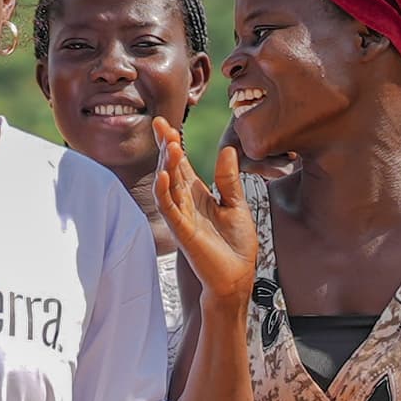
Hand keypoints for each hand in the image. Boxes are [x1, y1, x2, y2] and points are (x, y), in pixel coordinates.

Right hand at [151, 113, 256, 303]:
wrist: (238, 276)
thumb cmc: (236, 245)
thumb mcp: (236, 204)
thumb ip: (229, 179)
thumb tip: (227, 149)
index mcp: (198, 195)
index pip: (181, 164)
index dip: (172, 144)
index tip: (165, 124)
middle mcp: (186, 203)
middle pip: (170, 170)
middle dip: (165, 148)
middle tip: (162, 126)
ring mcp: (182, 217)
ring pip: (167, 186)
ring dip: (167, 165)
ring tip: (171, 145)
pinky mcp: (183, 232)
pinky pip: (169, 208)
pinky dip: (164, 191)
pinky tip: (164, 175)